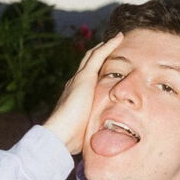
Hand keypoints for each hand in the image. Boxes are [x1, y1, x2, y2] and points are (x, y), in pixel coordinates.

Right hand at [44, 32, 123, 153]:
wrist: (60, 135)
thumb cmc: (72, 139)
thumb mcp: (87, 131)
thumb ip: (94, 129)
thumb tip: (104, 141)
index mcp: (75, 96)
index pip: (87, 79)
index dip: (96, 71)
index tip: (107, 67)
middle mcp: (75, 84)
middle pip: (88, 63)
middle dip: (99, 54)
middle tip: (112, 46)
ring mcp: (79, 79)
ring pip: (93, 56)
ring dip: (105, 47)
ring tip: (117, 38)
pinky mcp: (85, 77)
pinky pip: (99, 56)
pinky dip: (109, 46)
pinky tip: (119, 38)